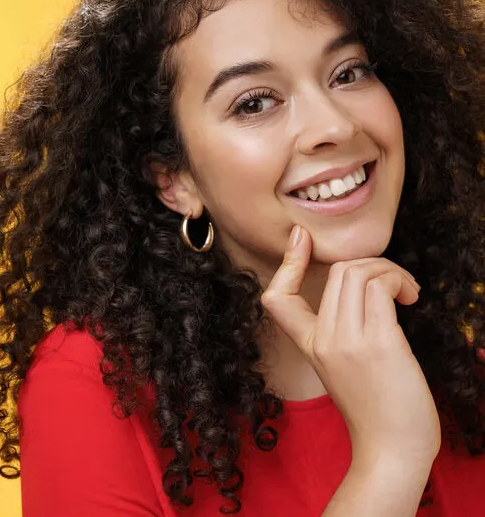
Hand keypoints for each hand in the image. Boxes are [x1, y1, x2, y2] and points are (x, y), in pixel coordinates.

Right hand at [260, 225, 441, 469]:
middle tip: (394, 282)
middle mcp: (323, 339)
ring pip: (358, 271)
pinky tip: (412, 297)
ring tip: (407, 290)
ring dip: (389, 269)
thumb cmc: (376, 408)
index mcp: (310, 345)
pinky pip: (380, 285)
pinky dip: (398, 280)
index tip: (301, 237)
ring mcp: (347, 340)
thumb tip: (364, 288)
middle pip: (337, 270)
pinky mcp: (378, 342)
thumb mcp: (342, 366)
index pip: (276, 297)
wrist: (392, 450)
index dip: (287, 263)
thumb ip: (342, 330)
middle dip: (370, 263)